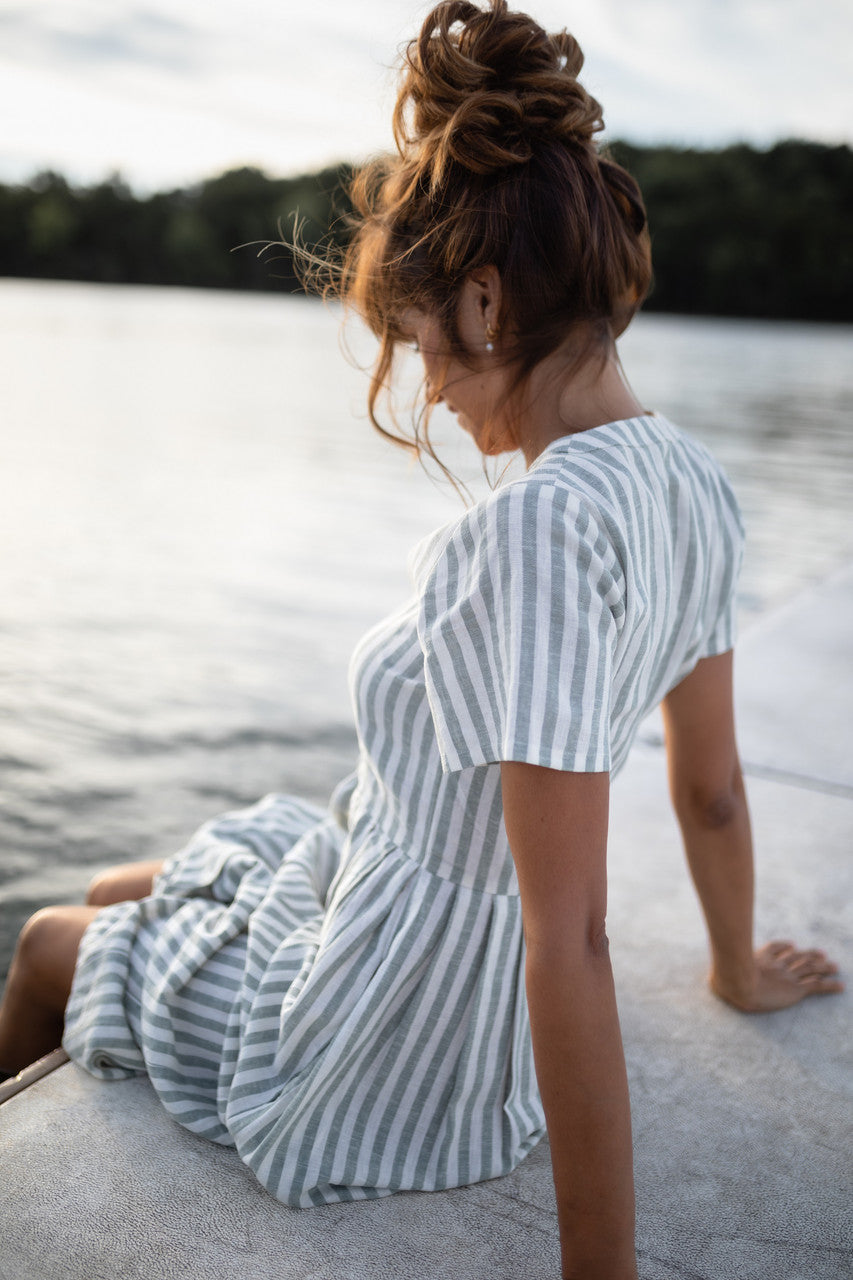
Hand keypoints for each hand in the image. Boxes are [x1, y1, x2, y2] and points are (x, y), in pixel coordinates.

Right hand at [712, 940, 843, 1011]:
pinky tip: (841, 986)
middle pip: (797, 957)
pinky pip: (817, 986)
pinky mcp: (796, 989)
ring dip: (824, 967)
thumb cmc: (725, 980)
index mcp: (761, 958)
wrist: (738, 983)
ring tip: (835, 966)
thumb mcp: (720, 976)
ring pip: (811, 968)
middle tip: (822, 954)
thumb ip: (718, 978)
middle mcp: (777, 965)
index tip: (794, 946)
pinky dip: (831, 985)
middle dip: (811, 955)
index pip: (777, 949)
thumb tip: (709, 980)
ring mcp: (787, 975)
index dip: (787, 947)